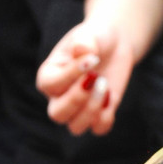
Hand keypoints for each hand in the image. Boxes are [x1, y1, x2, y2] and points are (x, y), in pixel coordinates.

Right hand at [37, 16, 133, 135]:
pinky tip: (111, 95)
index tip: (93, 59)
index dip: (71, 75)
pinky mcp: (97, 114)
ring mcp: (77, 109)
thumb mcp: (89, 34)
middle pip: (57, 114)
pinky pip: (98, 129)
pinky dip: (106, 117)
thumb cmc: (95, 37)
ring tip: (105, 85)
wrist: (114, 44)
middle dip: (78, 99)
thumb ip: (83, 41)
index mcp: (49, 76)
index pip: (51, 85)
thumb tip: (82, 51)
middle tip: (96, 78)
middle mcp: (58, 97)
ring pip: (75, 127)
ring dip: (92, 110)